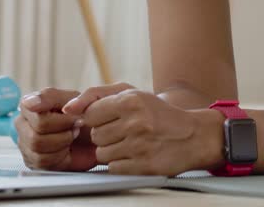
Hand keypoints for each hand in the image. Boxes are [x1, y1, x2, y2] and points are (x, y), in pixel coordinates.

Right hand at [14, 87, 97, 171]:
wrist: (96, 134)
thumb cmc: (83, 113)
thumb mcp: (72, 97)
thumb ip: (49, 96)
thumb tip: (30, 103)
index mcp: (29, 104)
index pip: (36, 115)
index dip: (59, 120)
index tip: (74, 117)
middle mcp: (22, 123)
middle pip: (36, 134)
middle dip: (63, 131)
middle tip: (76, 127)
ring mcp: (25, 143)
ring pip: (38, 147)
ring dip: (62, 142)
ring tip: (72, 135)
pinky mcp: (32, 160)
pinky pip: (42, 161)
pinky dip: (59, 155)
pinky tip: (66, 148)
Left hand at [62, 83, 214, 175]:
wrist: (194, 136)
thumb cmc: (160, 116)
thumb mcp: (135, 96)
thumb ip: (101, 99)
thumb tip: (69, 109)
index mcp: (131, 101)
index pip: (90, 114)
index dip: (97, 120)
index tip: (109, 120)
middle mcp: (135, 122)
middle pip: (96, 136)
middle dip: (106, 136)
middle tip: (124, 132)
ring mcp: (139, 146)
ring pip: (102, 154)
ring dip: (112, 152)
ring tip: (131, 144)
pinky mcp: (143, 166)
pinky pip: (113, 168)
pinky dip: (121, 164)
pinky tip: (135, 156)